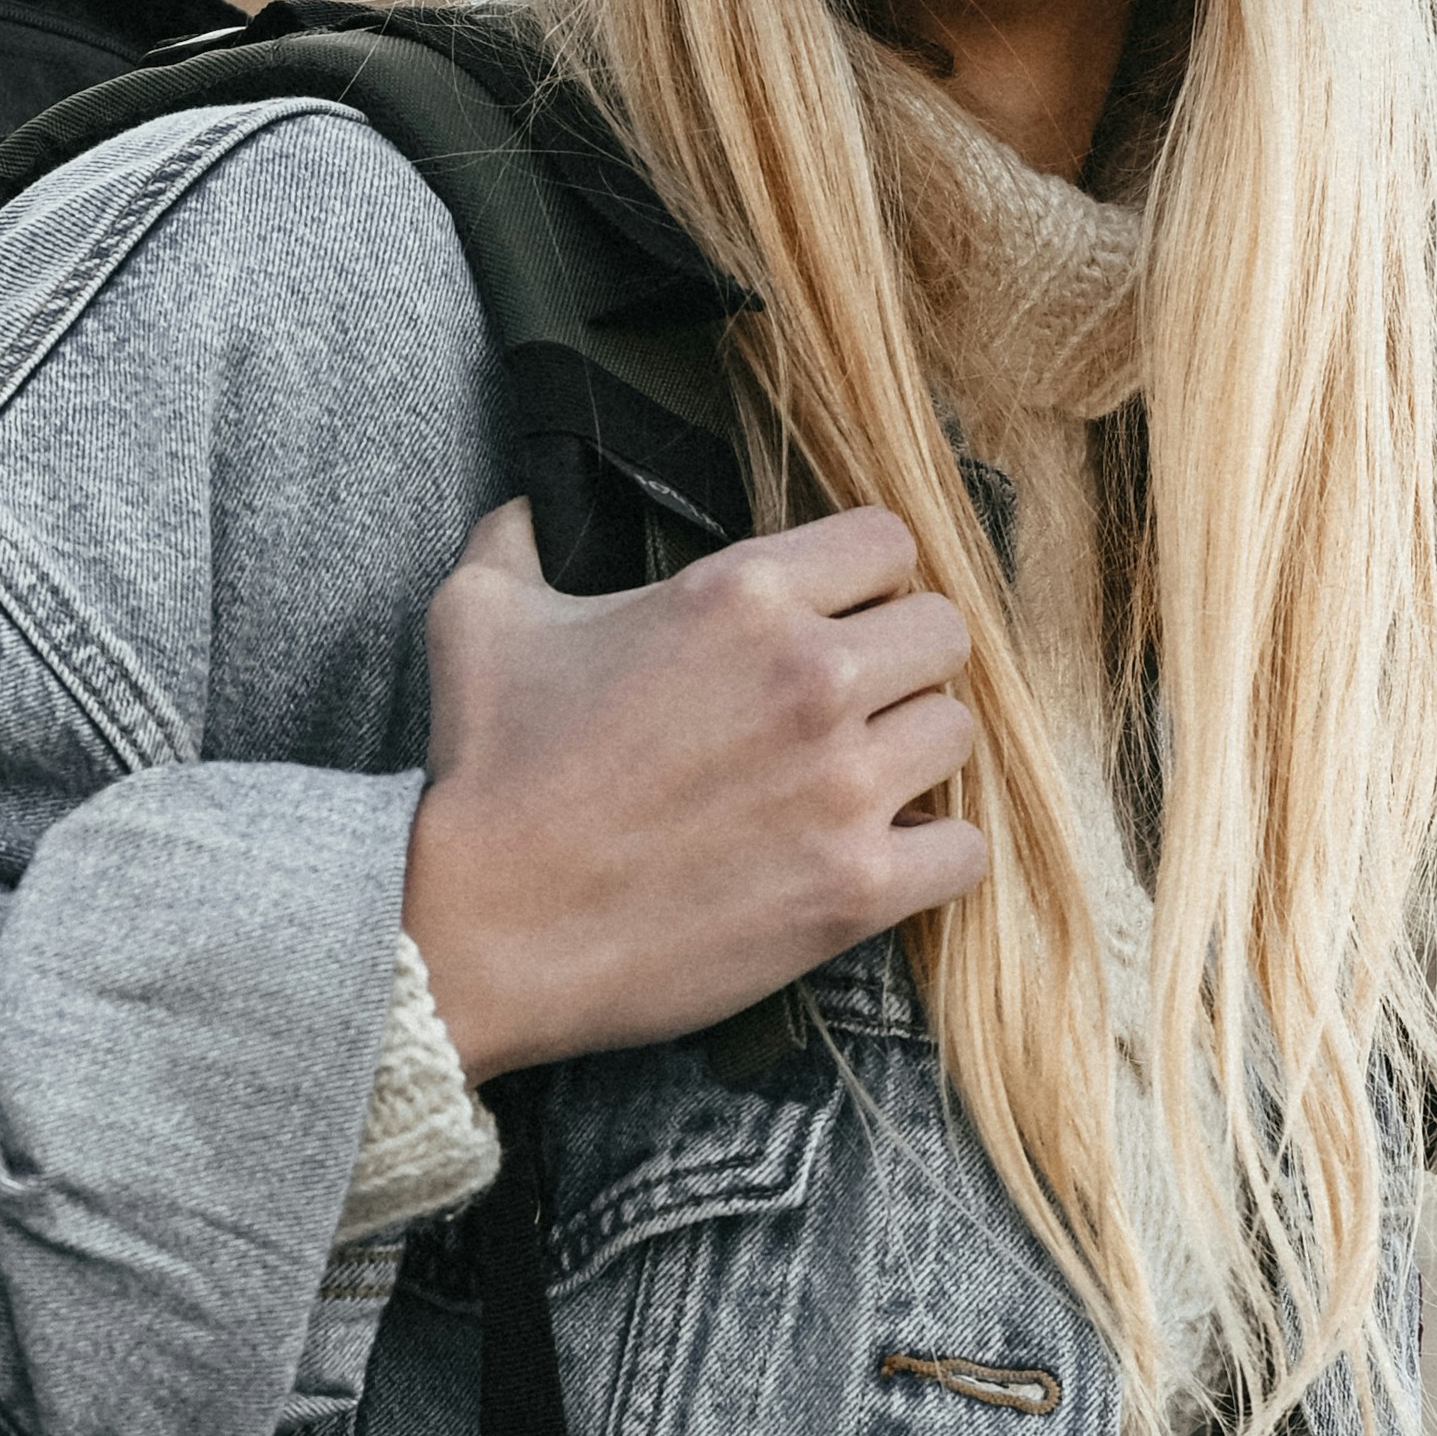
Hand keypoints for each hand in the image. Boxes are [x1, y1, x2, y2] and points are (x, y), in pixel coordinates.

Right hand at [397, 499, 984, 1083]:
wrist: (474, 931)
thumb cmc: (483, 773)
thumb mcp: (478, 620)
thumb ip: (514, 540)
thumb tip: (522, 503)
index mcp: (740, 592)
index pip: (889, 544)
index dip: (864, 581)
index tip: (833, 620)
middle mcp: (809, 676)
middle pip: (943, 635)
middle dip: (900, 665)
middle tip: (847, 708)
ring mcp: (841, 785)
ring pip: (956, 735)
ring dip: (912, 758)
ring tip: (854, 785)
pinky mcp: (854, 888)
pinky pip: (962, 851)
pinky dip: (930, 856)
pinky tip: (875, 858)